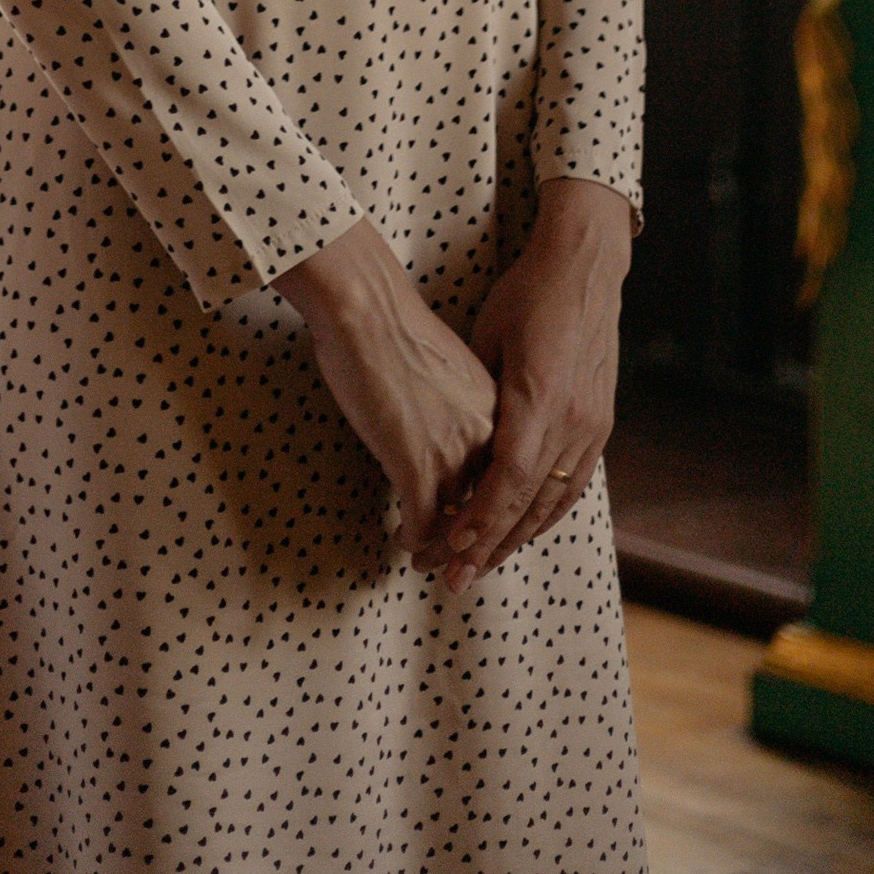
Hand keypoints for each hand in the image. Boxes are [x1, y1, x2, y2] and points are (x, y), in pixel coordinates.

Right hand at [276, 220, 496, 549]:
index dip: (495, 512)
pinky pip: (422, 525)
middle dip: (472, 544)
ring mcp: (453, 454)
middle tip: (458, 565)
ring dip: (441, 551)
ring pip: (457, 526)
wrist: (367, 308)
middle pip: (488, 509)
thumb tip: (448, 423)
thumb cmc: (396, 326)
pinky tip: (403, 542)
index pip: (506, 478)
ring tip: (425, 561)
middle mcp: (486, 438)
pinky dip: (413, 541)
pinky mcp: (416, 466)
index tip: (480, 530)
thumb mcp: (450, 369)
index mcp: (498, 412)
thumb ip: (460, 403)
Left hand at [419, 178, 630, 588]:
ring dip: (520, 537)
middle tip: (458, 581)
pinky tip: (527, 527)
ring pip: (555, 501)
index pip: (505, 482)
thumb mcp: (487, 337)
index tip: (450, 551)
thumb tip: (454, 439)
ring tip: (486, 565)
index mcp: (539, 400)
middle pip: (529, 504)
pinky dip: (548, 511)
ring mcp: (592, 424)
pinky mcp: (601, 421)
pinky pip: (574, 482)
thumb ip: (477, 395)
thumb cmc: (527, 292)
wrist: (585, 266)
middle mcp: (572, 421)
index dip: (478, 523)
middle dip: (492, 546)